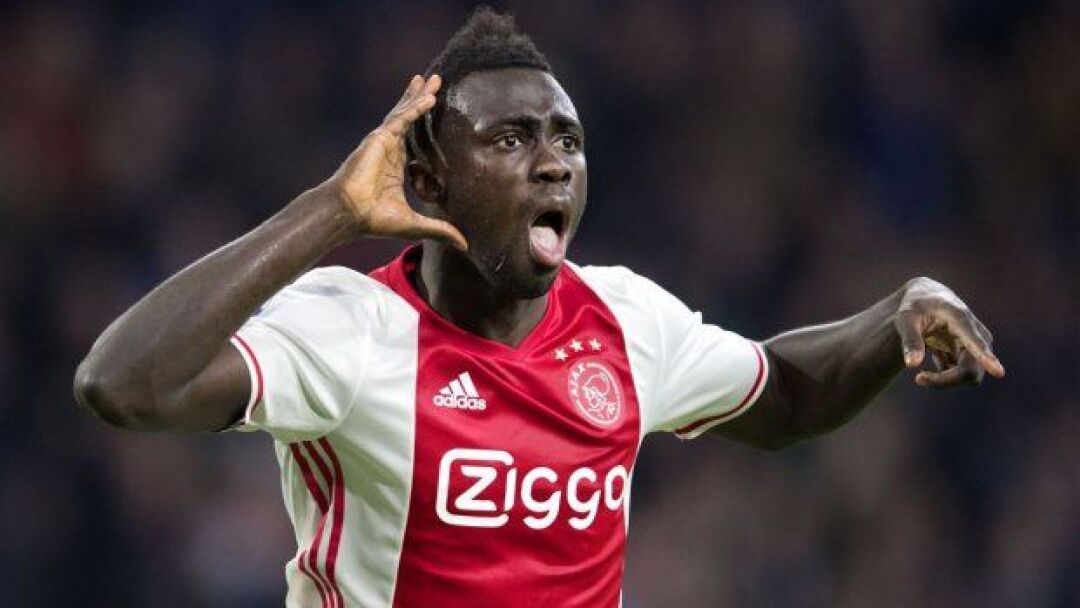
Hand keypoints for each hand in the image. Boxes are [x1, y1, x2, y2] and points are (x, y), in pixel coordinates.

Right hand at [325, 74, 466, 250]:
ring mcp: (383, 142)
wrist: (349, 214)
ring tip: (432, 79)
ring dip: (419, 95)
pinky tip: (428, 97)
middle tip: (436, 81)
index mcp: (396, 166)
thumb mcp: (415, 225)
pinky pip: (400, 119)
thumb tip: (465, 246)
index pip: (415, 138)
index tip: (435, 112)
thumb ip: (440, 230)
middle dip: (421, 99)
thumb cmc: (374, 220)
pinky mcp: (379, 139)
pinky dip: (415, 108)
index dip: (424, 124)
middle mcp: (390, 150)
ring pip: (405, 113)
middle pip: (409, 118)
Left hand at [895, 277, 1004, 387]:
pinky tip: (937, 356)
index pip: (974, 340)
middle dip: (946, 380)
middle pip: (969, 369)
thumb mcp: (905, 319)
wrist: (928, 300)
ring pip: (968, 375)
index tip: (999, 372)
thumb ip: (910, 340)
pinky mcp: (974, 353)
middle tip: (918, 379)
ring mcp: (978, 344)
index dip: (986, 357)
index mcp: (959, 318)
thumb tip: (911, 364)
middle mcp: (976, 332)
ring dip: (944, 379)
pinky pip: (962, 375)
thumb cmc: (915, 307)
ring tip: (923, 369)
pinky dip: (945, 375)